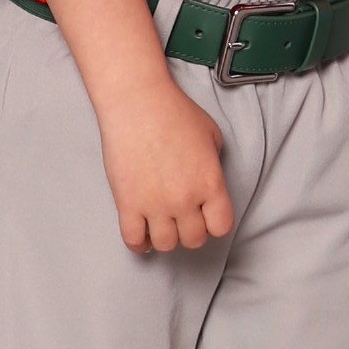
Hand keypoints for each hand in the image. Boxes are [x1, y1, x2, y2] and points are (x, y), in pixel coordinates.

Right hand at [95, 73, 236, 253]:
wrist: (137, 103)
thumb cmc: (175, 112)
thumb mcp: (212, 136)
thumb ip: (213, 165)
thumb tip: (207, 181)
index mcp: (210, 183)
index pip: (221, 227)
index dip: (215, 223)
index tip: (207, 215)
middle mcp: (185, 199)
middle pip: (194, 240)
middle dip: (191, 231)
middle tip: (183, 218)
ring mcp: (155, 204)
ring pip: (166, 245)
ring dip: (166, 238)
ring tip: (162, 224)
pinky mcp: (128, 204)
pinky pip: (133, 240)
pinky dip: (139, 243)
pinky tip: (142, 233)